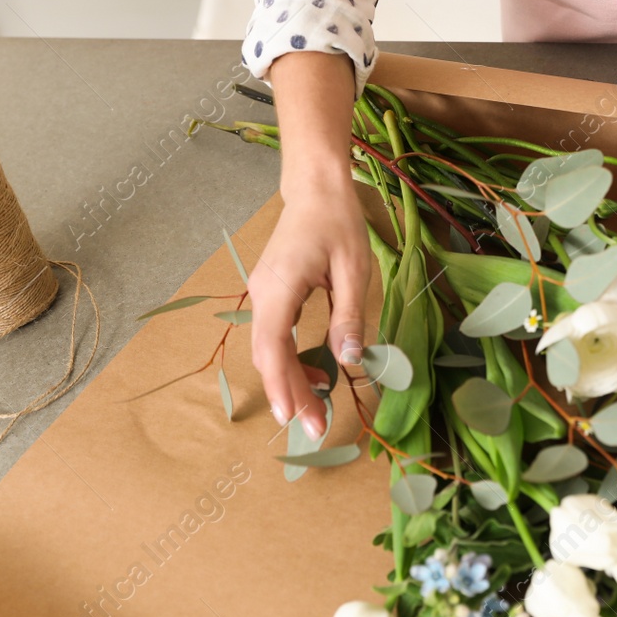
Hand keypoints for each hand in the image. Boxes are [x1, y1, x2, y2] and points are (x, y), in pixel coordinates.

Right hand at [249, 170, 370, 438]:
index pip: (273, 346)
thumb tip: (349, 359)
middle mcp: (263, 294)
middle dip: (289, 394)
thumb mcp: (354, 268)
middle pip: (267, 356)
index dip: (282, 385)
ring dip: (289, 380)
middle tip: (317, 428)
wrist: (315, 189)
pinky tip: (314, 374)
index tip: (293, 417)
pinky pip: (274, 336)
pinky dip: (290, 361)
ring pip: (268, 350)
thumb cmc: (338, 221)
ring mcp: (263, 294)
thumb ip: (349, 315)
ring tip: (318, 407)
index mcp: (280, 286)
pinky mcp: (271, 294)